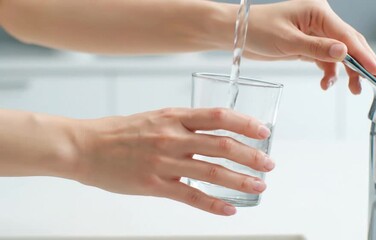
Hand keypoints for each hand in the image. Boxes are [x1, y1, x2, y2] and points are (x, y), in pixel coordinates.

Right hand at [73, 108, 273, 215]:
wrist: (85, 146)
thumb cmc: (120, 131)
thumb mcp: (155, 117)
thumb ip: (183, 123)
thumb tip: (212, 130)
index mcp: (174, 117)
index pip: (218, 116)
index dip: (244, 123)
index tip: (263, 131)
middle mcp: (173, 137)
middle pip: (222, 145)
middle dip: (251, 156)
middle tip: (269, 164)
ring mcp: (164, 162)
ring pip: (212, 172)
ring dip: (240, 180)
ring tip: (259, 186)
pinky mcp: (154, 185)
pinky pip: (191, 197)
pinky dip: (213, 205)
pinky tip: (229, 210)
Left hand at [244, 0, 375, 93]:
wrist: (238, 34)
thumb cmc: (257, 29)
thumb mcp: (287, 40)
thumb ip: (316, 48)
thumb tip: (344, 53)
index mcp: (318, 12)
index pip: (347, 35)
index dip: (364, 55)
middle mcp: (320, 21)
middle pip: (349, 43)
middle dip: (363, 64)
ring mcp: (314, 34)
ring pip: (339, 54)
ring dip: (346, 72)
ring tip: (353, 89)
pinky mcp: (307, 46)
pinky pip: (324, 60)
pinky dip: (328, 73)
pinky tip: (326, 84)